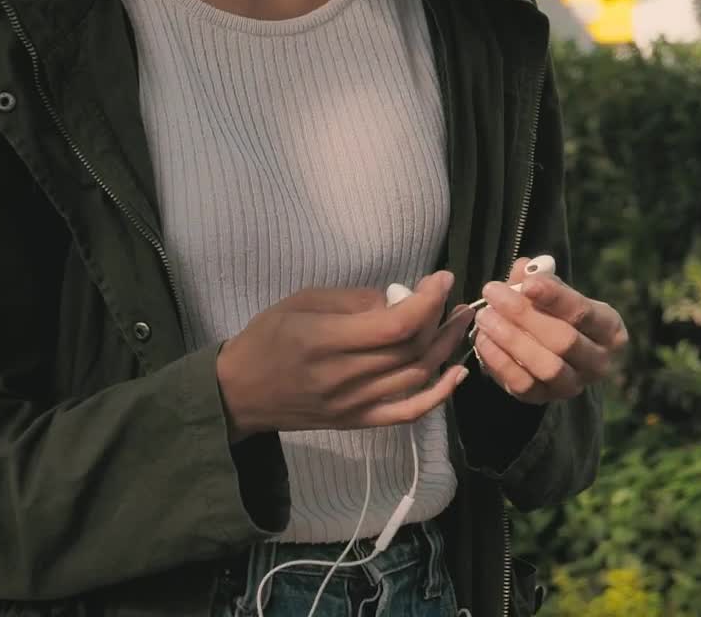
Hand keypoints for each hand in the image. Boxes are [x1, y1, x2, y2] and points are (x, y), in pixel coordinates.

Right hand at [216, 271, 474, 440]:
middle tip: (453, 298)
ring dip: (446, 349)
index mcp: (324, 340)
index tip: (441, 278)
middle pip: (411, 350)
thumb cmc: (266, 338)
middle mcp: (343, 376)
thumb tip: (399, 299)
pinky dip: (439, 395)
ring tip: (460, 323)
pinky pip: (407, 412)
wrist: (240, 393)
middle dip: (441, 320)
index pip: (393, 325)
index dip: (427, 300)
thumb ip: (352, 300)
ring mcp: (353, 404)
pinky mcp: (358, 422)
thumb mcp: (301, 302)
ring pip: (416, 377)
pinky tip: (458, 373)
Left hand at [470, 258, 627, 404]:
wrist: (548, 350)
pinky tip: (482, 339)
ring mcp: (573, 385)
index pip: (582, 311)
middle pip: (564, 340)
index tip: (527, 283)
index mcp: (608, 328)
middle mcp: (599, 361)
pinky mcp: (544, 399)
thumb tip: (525, 267)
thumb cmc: (553, 313)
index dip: (554, 296)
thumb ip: (538, 279)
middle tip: (492, 293)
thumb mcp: (551, 293)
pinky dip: (500, 361)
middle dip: (524, 315)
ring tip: (485, 316)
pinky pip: (523, 384)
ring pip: (547, 366)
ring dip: (511, 339)